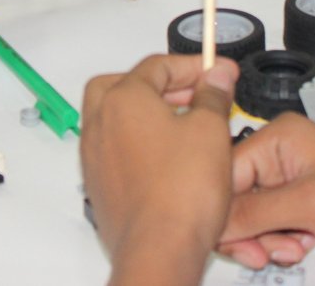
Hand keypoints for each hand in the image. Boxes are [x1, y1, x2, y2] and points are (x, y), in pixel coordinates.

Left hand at [81, 54, 238, 285]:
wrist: (159, 248)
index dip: (194, 66)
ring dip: (150, 114)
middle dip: (163, 85)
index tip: (218, 72)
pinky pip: (118, 149)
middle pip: (128, 86)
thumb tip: (216, 76)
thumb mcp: (211, 131)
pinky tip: (170, 158)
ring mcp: (96, 155)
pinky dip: (141, 143)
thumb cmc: (180, 193)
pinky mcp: (100, 184)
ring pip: (119, 118)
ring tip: (187, 126)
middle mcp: (100, 122)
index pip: (157, 66)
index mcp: (123, 98)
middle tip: (196, 95)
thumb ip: (213, 96)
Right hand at [221, 113, 314, 269]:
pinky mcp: (304, 204)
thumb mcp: (312, 206)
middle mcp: (281, 154)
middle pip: (235, 196)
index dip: (223, 210)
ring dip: (266, 240)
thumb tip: (212, 223)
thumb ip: (256, 212)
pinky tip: (302, 247)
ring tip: (294, 250)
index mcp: (279, 138)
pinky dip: (280, 241)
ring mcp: (293, 181)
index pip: (225, 172)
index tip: (230, 242)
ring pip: (252, 216)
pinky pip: (272, 225)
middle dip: (248, 230)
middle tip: (264, 255)